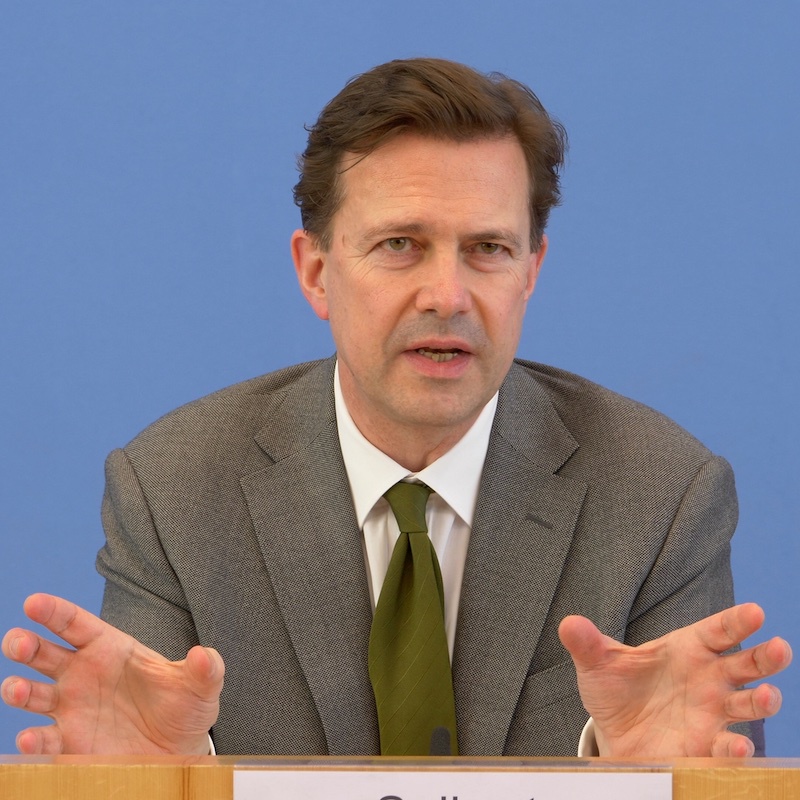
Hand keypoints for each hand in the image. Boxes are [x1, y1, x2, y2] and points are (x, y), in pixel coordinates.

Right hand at [2, 593, 223, 754]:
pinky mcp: (70, 743)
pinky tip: (31, 740)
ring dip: (18, 690)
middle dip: (26, 645)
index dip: (54, 612)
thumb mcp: (202, 686)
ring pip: (33, 693)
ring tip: (14, 689)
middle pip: (45, 653)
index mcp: (110, 648)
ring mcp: (73, 708)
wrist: (180, 751)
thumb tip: (205, 655)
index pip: (77, 624)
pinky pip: (44, 740)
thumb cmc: (186, 707)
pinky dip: (32, 741)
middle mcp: (84, 674)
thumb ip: (205, 669)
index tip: (33, 603)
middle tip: (16, 642)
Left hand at [559, 602, 791, 757]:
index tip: (755, 613)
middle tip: (779, 648)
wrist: (615, 731)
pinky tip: (737, 747)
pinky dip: (735, 748)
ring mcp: (712, 713)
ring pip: (747, 704)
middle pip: (746, 664)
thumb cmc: (616, 687)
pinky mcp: (706, 747)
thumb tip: (568, 624)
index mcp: (688, 648)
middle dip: (765, 657)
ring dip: (762, 700)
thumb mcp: (597, 663)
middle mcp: (708, 678)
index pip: (718, 630)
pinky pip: (727, 747)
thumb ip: (586, 643)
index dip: (737, 622)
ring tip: (767, 697)